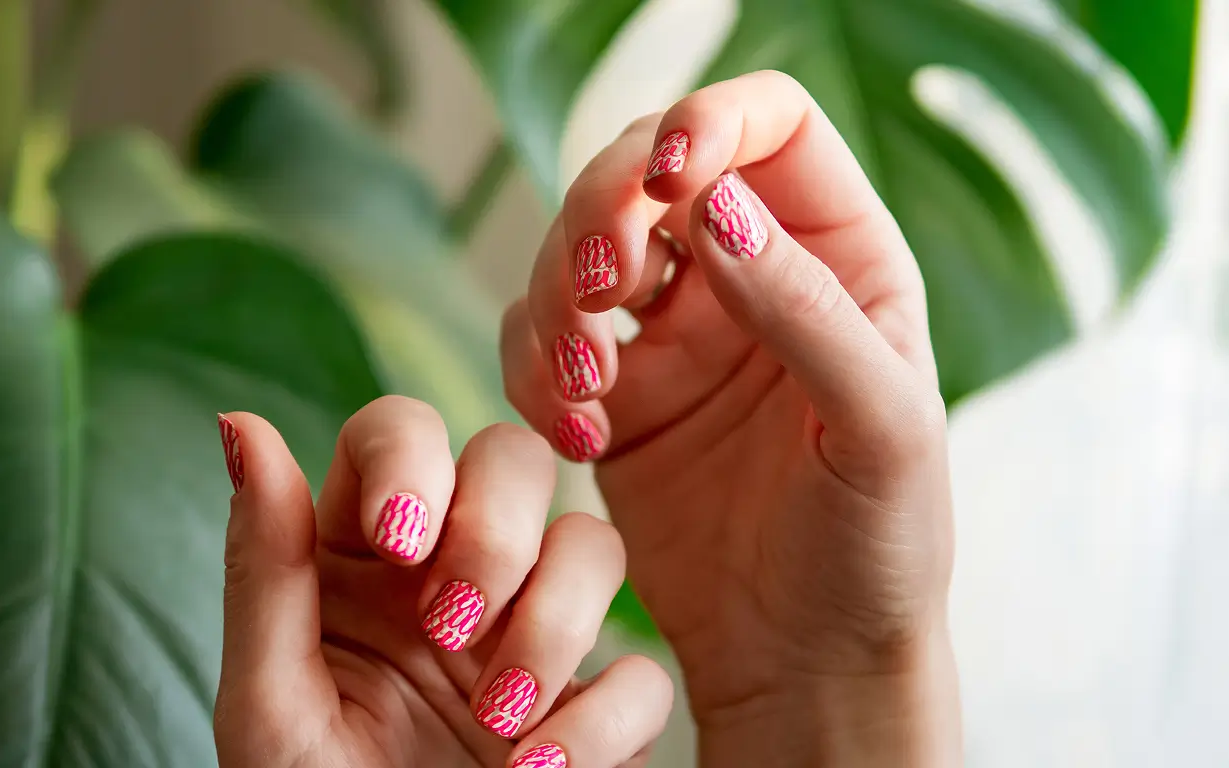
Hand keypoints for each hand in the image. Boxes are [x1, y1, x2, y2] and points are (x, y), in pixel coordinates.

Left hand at [211, 399, 671, 767]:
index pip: (399, 431)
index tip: (401, 538)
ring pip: (594, 544)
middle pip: (516, 458)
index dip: (412, 455)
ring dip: (554, 624)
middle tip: (452, 625)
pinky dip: (601, 723)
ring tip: (495, 720)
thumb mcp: (268, 702)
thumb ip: (263, 569)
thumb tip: (241, 424)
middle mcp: (454, 572)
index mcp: (360, 553)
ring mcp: (530, 634)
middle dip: (498, 530)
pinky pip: (643, 672)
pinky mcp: (594, 707)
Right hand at [502, 71, 959, 765]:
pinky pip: (538, 340)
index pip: (768, 125)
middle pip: (643, 170)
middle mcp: (750, 276)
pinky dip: (533, 370)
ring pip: (576, 249)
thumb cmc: (876, 550)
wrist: (807, 663)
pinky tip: (578, 434)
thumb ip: (807, 309)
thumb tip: (716, 206)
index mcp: (841, 256)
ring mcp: (674, 334)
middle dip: (600, 212)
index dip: (706, 123)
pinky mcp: (614, 395)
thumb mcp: (878, 429)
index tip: (666, 179)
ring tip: (588, 387)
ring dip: (556, 299)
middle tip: (599, 293)